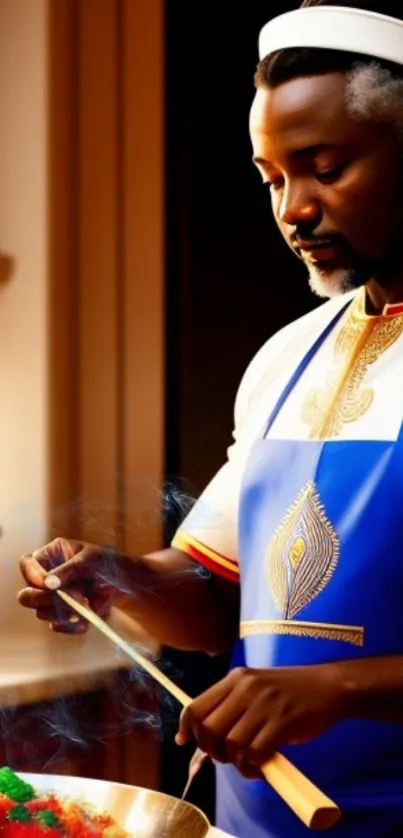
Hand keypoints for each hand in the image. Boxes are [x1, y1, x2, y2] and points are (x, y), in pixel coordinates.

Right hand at [18, 537, 130, 632]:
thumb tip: (48, 584)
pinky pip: (56, 625)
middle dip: (46, 600)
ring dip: (63, 613)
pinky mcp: (62, 615)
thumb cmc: (110, 563)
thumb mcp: (92, 560)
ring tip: (86, 606)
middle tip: (70, 600)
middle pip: (27, 594)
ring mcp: (53, 598)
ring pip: (41, 612)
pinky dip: (70, 626)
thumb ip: (69, 570)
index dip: (33, 575)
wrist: (128, 584)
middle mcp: (47, 577)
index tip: (49, 585)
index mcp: (51, 555)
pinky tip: (85, 622)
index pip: (27, 564)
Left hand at [176, 665, 344, 778]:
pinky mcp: (282, 722)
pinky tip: (260, 767)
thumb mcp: (255, 686)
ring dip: (236, 763)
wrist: (327, 686)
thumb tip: (205, 733)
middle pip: (209, 729)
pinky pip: (255, 753)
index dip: (186, 729)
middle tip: (226, 756)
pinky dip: (253, 768)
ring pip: (232, 744)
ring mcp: (264, 704)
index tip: (185, 742)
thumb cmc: (289, 690)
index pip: (196, 706)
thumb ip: (232, 704)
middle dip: (212, 751)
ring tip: (247, 764)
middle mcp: (246, 688)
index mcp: (236, 678)